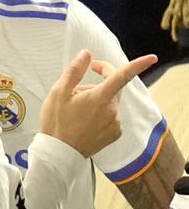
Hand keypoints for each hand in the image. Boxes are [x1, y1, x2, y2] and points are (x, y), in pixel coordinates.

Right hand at [40, 50, 157, 156]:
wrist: (60, 154)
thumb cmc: (57, 123)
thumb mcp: (58, 93)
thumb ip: (74, 71)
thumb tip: (87, 54)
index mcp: (99, 98)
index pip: (122, 76)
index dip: (138, 65)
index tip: (152, 58)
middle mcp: (112, 110)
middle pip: (113, 87)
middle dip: (98, 82)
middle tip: (76, 88)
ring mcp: (115, 123)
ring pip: (109, 102)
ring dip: (97, 100)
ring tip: (76, 110)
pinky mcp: (115, 133)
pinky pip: (111, 116)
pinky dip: (100, 113)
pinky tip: (84, 121)